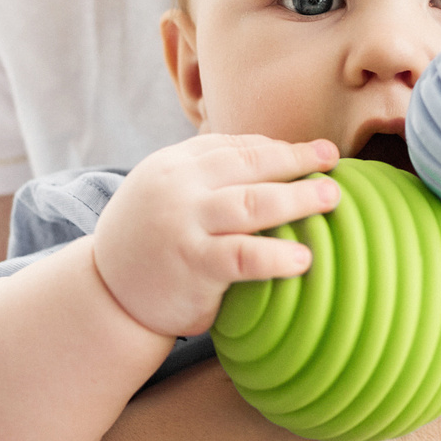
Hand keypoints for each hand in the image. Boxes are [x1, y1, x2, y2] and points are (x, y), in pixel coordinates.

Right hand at [93, 135, 338, 337]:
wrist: (107, 293)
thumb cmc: (152, 242)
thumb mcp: (169, 194)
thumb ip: (209, 177)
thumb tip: (277, 157)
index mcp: (176, 164)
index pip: (237, 147)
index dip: (280, 148)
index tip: (317, 152)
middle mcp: (179, 186)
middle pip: (251, 165)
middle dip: (296, 161)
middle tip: (333, 162)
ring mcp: (185, 223)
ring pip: (253, 204)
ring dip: (297, 199)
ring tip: (330, 198)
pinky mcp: (192, 263)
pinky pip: (242, 256)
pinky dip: (275, 255)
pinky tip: (303, 260)